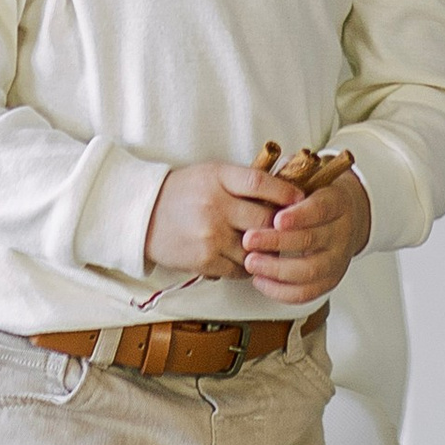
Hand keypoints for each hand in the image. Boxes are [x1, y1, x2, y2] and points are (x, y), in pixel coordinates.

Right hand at [145, 162, 286, 283]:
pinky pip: (239, 270)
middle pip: (264, 220)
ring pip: (256, 250)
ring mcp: (211, 234)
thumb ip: (241, 182)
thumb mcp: (210, 174)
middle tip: (289, 231)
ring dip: (265, 252)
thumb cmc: (182, 192)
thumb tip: (281, 193)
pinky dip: (247, 268)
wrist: (144, 215)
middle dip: (280, 228)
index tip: (300, 199)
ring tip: (267, 249)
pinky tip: (245, 260)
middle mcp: (216, 205)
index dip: (285, 191)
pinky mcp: (205, 260)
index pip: (260, 182)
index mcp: (218, 178)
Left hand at [238, 166, 370, 306]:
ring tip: (250, 262)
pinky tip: (260, 280)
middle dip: (277, 242)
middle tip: (248, 239)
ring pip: (310, 270)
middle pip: (312, 240)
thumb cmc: (314, 195)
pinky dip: (281, 291)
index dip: (299, 215)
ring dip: (276, 269)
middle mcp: (342, 232)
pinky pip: (306, 293)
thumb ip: (288, 179)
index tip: (276, 219)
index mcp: (337, 201)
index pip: (321, 208)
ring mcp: (338, 260)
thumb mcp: (307, 178)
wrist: (344, 217)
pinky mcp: (330, 281)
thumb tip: (261, 180)